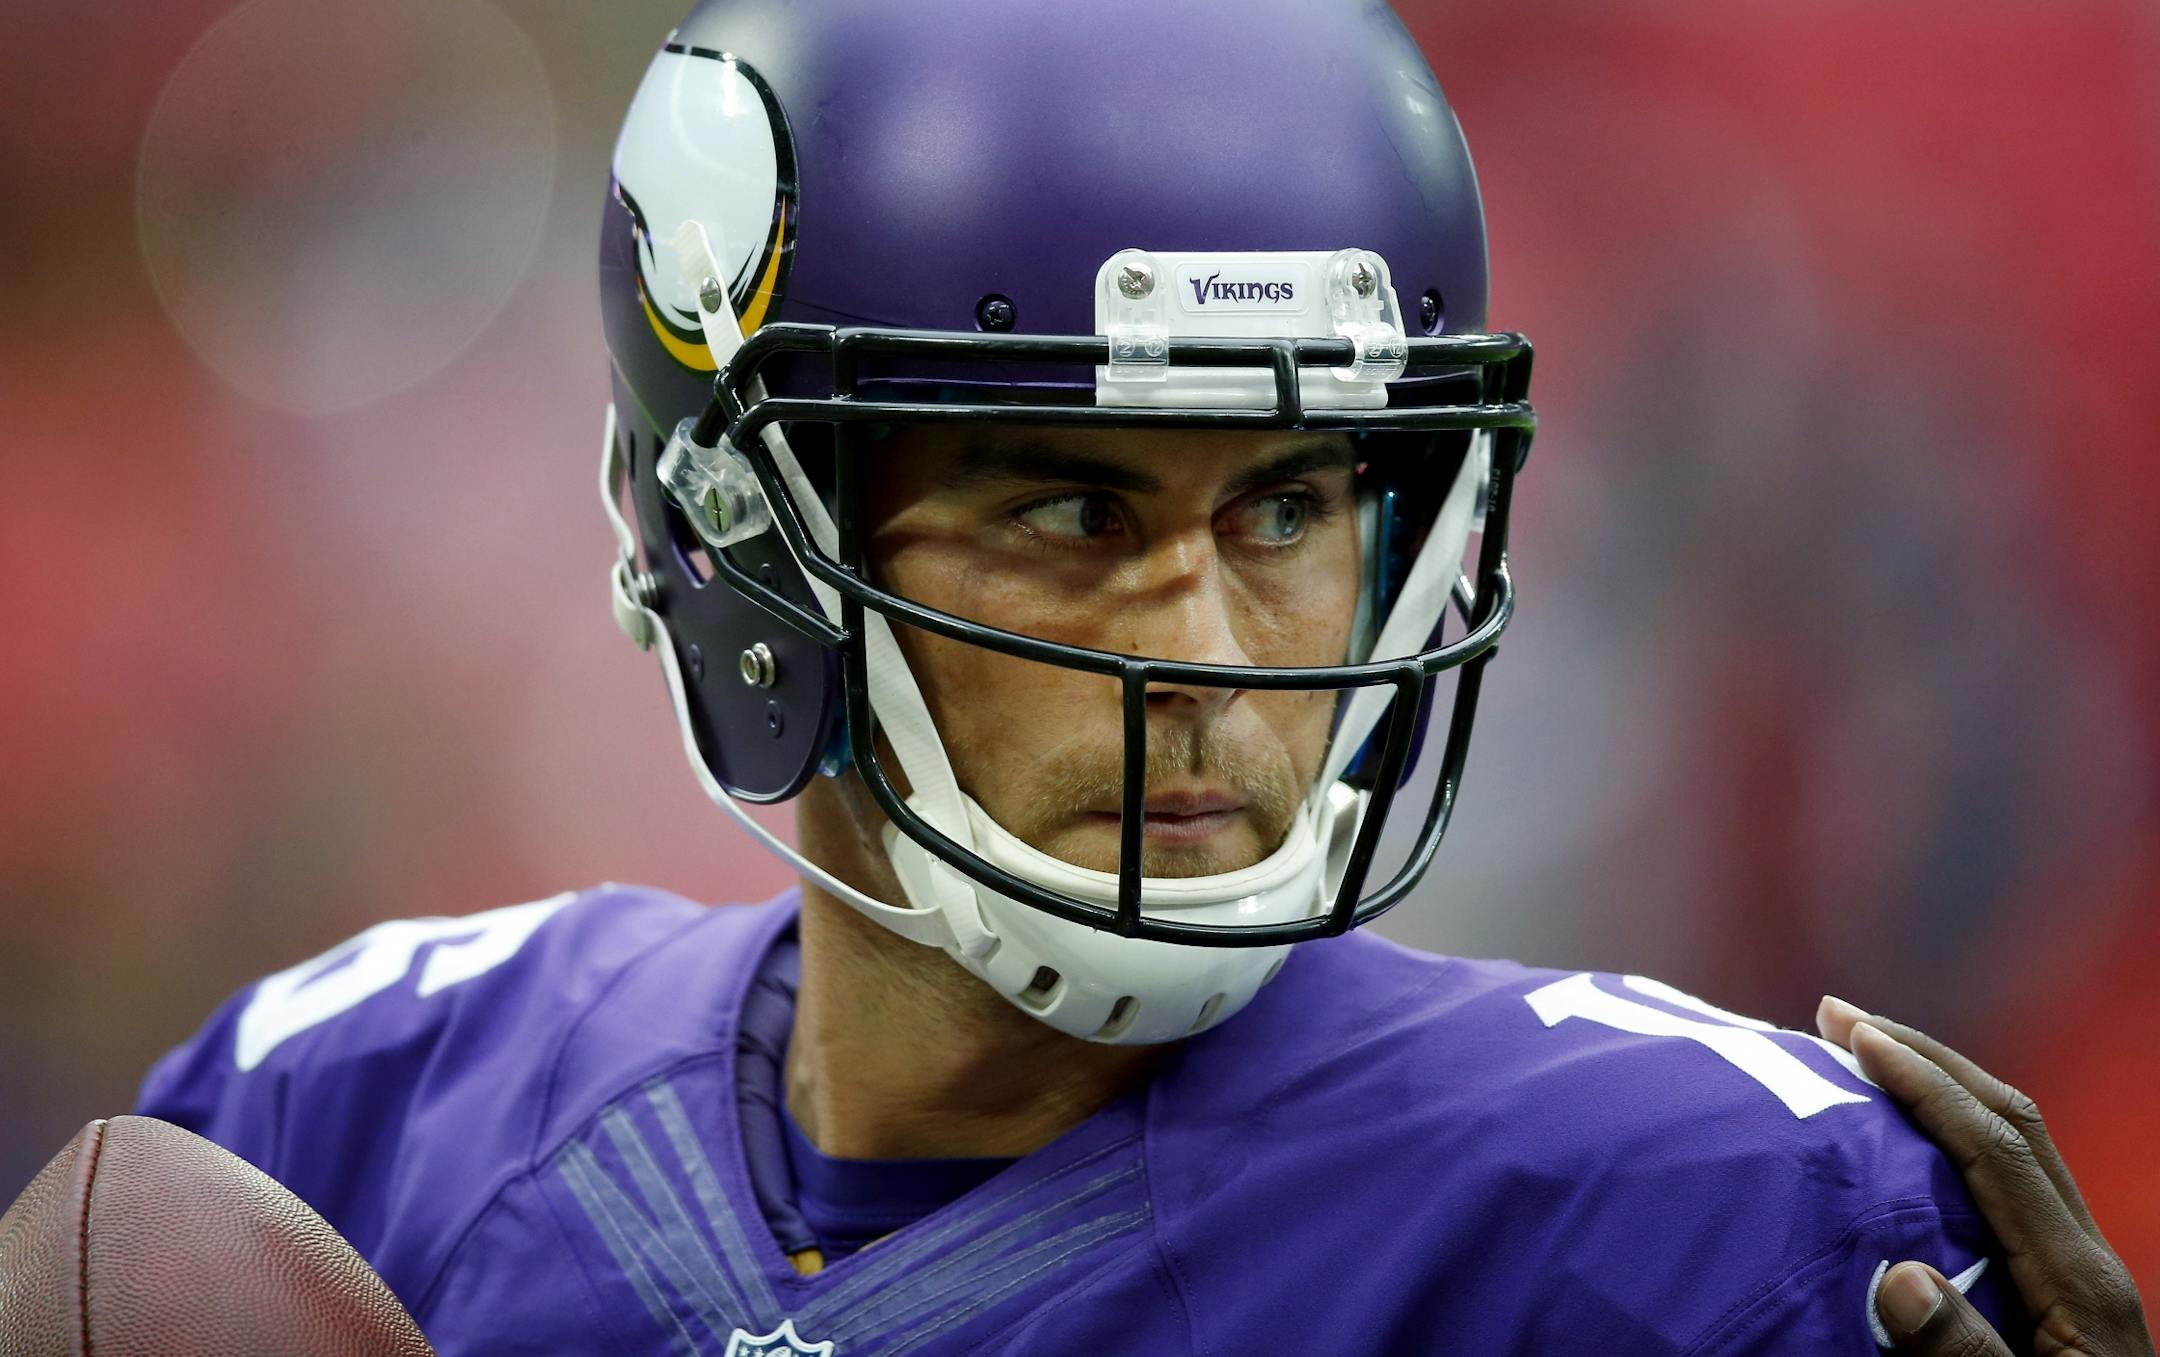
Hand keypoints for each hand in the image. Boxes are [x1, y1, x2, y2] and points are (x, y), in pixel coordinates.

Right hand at [1816, 996, 2154, 1356]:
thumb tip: (1901, 1276)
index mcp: (2081, 1285)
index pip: (1996, 1148)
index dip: (1924, 1083)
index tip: (1850, 1035)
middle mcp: (2088, 1260)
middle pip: (2014, 1120)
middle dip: (1928, 1057)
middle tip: (1838, 1015)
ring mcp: (2081, 1274)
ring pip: (2015, 1144)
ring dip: (1939, 1086)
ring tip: (1862, 1057)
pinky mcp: (2066, 1291)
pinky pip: (2007, 1183)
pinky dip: (1948, 1137)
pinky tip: (1898, 1146)